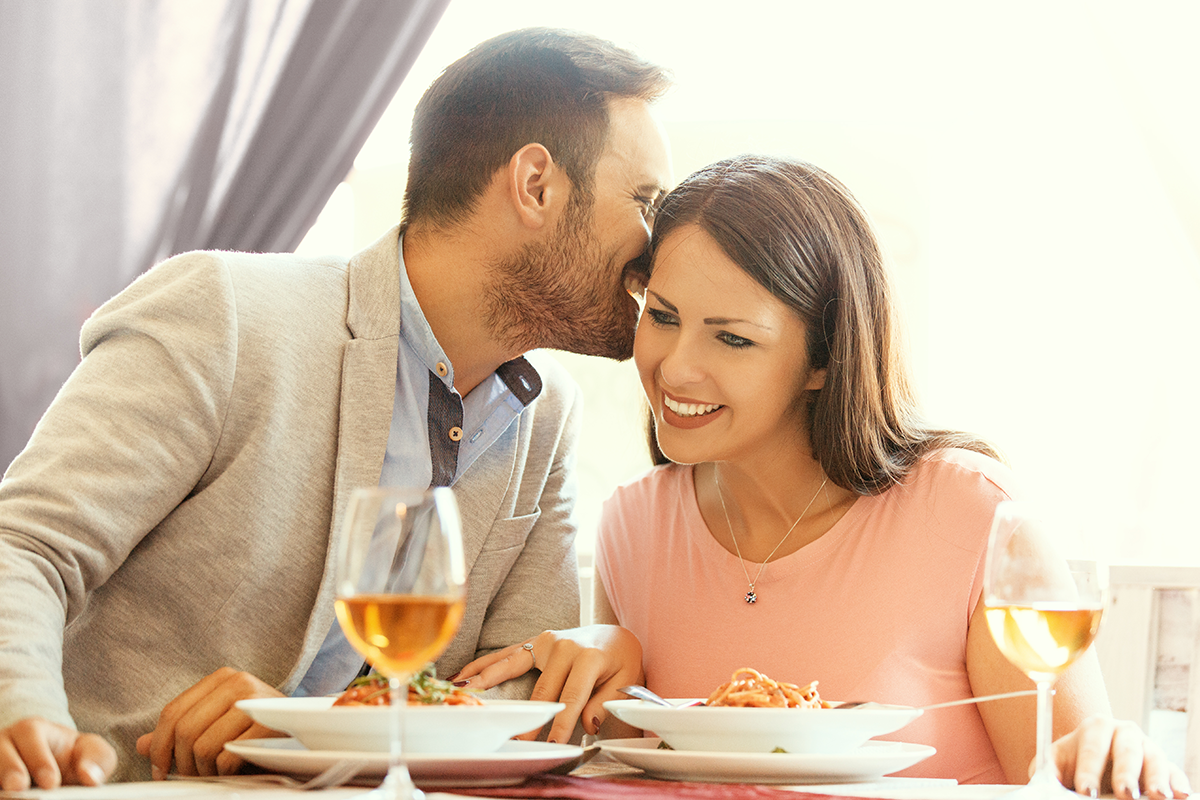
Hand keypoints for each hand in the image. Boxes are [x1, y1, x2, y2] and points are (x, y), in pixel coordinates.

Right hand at [0, 718, 115, 790]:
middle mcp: (5, 745)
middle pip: (0, 753)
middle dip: (10, 771)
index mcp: (31, 729)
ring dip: (1, 789)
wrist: (60, 766)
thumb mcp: (92, 751)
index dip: (39, 760)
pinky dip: (2, 794)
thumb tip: (90, 778)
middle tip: (20, 788)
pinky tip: (10, 799)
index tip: (51, 783)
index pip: (30, 735)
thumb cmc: (75, 756)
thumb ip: (96, 760)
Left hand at [135, 667, 284, 777]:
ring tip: (212, 773)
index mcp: (222, 678)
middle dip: (182, 763)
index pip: (172, 712)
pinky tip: (232, 770)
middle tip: (190, 776)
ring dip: (203, 770)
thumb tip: (141, 744)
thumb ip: (181, 731)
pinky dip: (224, 771)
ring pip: (204, 746)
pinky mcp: (269, 725)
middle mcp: (238, 682)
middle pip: (185, 730)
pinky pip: (228, 756)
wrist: (305, 735)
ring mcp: (256, 701)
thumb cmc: (256, 732)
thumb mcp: (216, 726)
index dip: (159, 746)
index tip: (160, 770)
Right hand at [453, 625, 642, 742]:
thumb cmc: (621, 661)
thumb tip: (587, 723)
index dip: (561, 723)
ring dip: (488, 680)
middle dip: (529, 717)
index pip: (571, 696)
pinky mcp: (536, 641)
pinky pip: (506, 654)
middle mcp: (564, 645)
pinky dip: (484, 664)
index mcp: (588, 656)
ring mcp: (547, 641)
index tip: (552, 744)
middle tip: (516, 741)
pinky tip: (464, 674)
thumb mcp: (626, 680)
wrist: (616, 634)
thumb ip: (605, 701)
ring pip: (514, 664)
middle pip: (542, 688)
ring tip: (465, 693)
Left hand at [1051, 714, 1190, 799]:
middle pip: (1127, 749)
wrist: (1094, 768)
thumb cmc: (1073, 764)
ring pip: (1154, 759)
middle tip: (1123, 794)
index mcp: (1095, 727)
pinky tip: (1179, 794)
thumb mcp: (1056, 763)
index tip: (1085, 790)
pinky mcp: (1164, 765)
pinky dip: (1177, 782)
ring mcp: (1147, 748)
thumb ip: (1048, 770)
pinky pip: (1173, 771)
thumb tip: (1042, 785)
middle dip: (1125, 773)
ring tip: (1157, 797)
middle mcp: (1124, 733)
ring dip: (1156, 779)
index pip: (1091, 746)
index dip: (1088, 769)